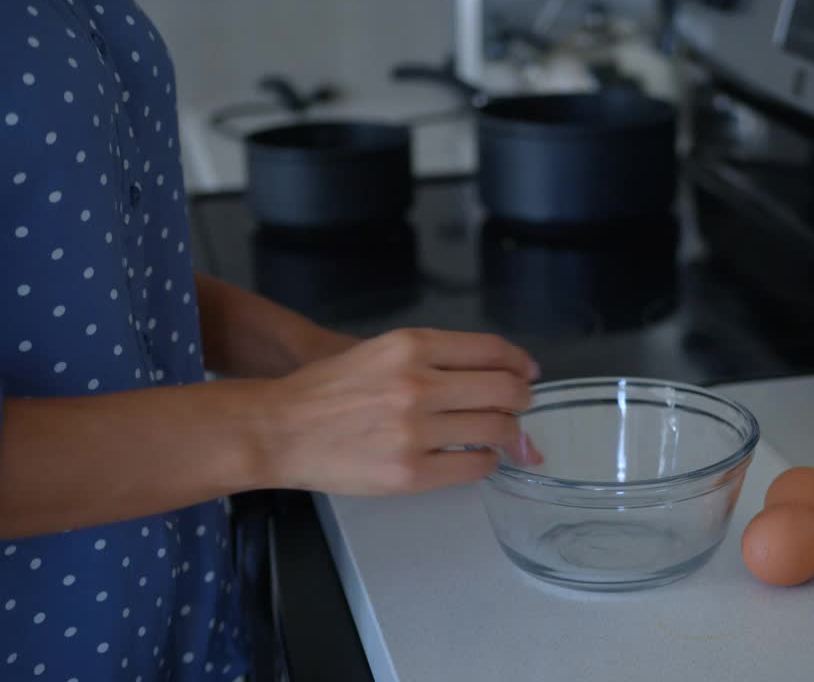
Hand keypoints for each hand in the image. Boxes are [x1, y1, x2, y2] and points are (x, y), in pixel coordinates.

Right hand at [252, 328, 542, 495]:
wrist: (280, 429)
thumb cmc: (330, 390)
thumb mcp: (382, 352)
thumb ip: (435, 359)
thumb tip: (498, 372)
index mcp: (412, 347)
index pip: (492, 350)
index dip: (520, 363)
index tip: (528, 373)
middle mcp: (418, 384)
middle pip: (504, 390)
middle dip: (521, 400)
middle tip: (517, 408)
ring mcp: (415, 430)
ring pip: (496, 429)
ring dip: (509, 433)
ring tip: (501, 435)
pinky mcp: (411, 472)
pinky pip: (475, 465)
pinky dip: (486, 460)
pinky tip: (476, 456)